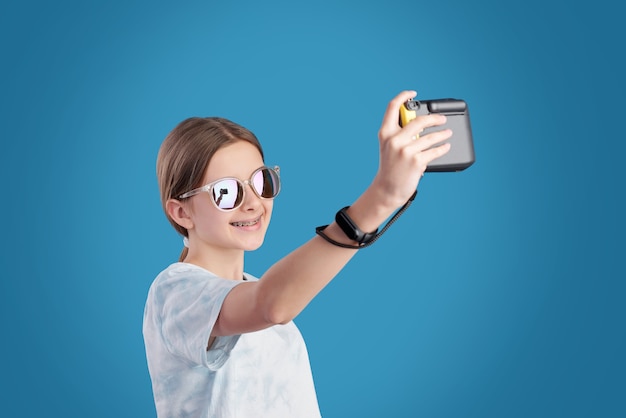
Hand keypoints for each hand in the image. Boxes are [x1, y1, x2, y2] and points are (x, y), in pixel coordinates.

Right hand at [373, 90, 451, 208]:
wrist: (387, 190)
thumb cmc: (390, 168)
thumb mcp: (388, 147)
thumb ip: (400, 134)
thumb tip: (421, 123)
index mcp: (385, 133)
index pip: (392, 107)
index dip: (403, 96)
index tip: (412, 93)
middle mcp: (394, 140)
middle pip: (419, 120)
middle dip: (435, 118)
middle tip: (442, 119)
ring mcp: (405, 150)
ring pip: (431, 137)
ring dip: (443, 134)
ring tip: (448, 133)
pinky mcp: (416, 161)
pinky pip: (434, 151)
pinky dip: (443, 148)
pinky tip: (446, 146)